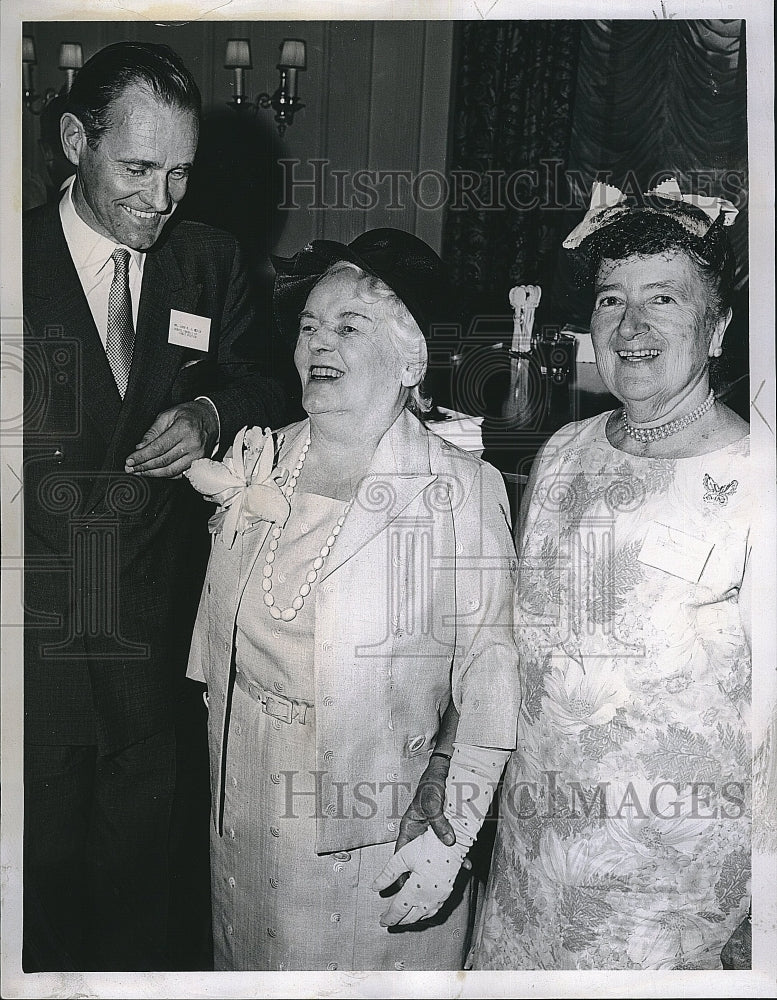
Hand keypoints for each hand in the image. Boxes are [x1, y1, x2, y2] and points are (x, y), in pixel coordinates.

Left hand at [125, 400, 218, 477]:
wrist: (212, 418)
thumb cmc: (190, 414)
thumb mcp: (169, 414)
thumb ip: (153, 431)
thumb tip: (140, 448)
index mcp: (184, 429)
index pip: (158, 447)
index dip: (142, 456)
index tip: (130, 460)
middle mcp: (192, 444)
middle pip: (163, 461)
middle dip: (144, 466)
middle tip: (130, 468)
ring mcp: (198, 456)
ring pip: (171, 471)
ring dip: (153, 473)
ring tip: (140, 472)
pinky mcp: (200, 462)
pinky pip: (180, 474)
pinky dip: (165, 475)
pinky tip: (155, 472)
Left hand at [372, 828, 465, 926]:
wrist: (453, 841)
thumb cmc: (429, 845)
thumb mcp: (402, 857)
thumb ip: (388, 874)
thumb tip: (376, 886)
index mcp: (416, 889)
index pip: (399, 909)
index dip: (390, 917)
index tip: (383, 921)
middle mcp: (429, 896)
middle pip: (412, 916)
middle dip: (400, 920)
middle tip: (390, 922)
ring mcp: (440, 896)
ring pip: (424, 915)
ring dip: (413, 919)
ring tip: (404, 919)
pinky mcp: (448, 891)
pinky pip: (435, 909)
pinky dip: (426, 914)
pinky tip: (422, 911)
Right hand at [393, 755, 470, 888]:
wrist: (446, 768)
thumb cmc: (432, 781)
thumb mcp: (431, 800)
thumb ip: (438, 821)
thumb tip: (448, 842)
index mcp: (409, 827)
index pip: (400, 855)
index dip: (399, 873)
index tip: (403, 889)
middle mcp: (420, 833)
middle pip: (419, 859)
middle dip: (424, 875)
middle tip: (430, 892)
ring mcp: (434, 832)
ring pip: (436, 855)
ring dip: (443, 867)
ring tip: (449, 882)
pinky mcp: (447, 829)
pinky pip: (450, 847)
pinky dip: (457, 856)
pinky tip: (466, 864)